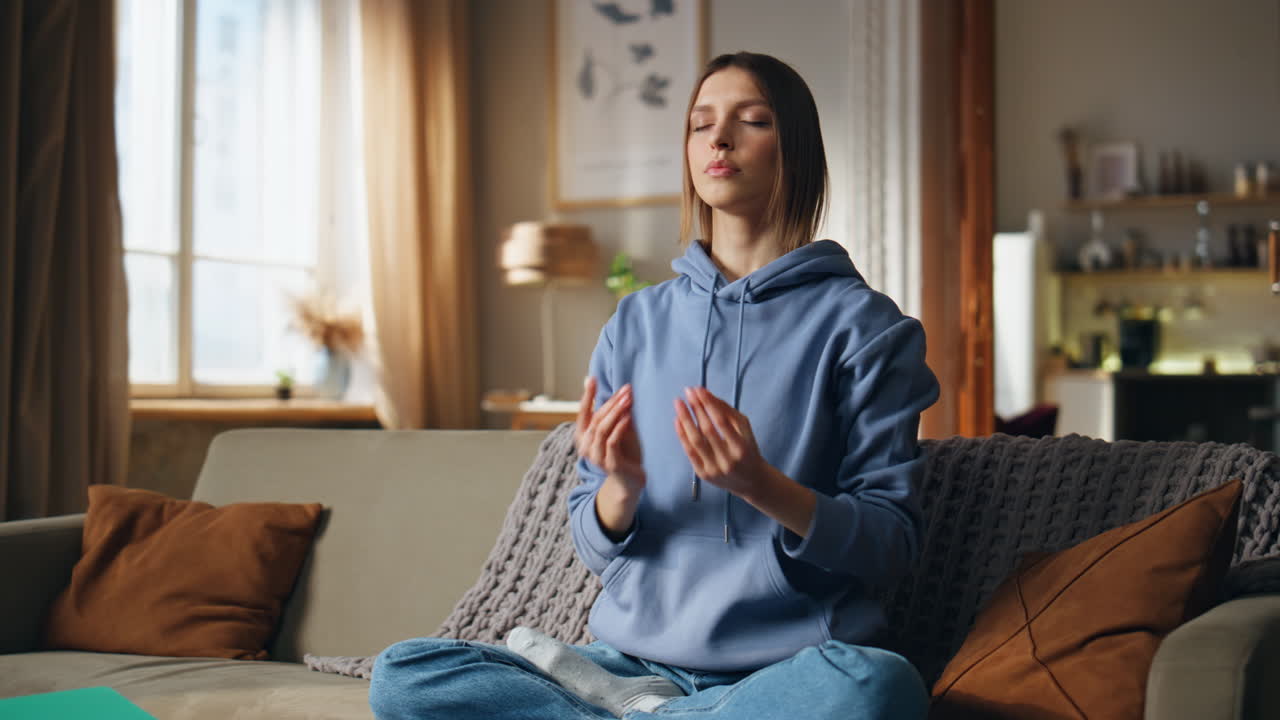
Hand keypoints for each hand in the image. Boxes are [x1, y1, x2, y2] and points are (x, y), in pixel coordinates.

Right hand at [576, 378, 644, 493]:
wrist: (630, 481)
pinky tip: (628, 416)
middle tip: (625, 389)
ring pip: (601, 429)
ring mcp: (596, 456)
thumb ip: (615, 412)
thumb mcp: (619, 429)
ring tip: (628, 399)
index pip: (583, 412)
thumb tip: (617, 390)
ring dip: (615, 412)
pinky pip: (611, 442)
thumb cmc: (624, 453)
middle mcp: (586, 446)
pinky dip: (619, 427)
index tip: (593, 379)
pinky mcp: (609, 464)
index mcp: (584, 436)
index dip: (587, 395)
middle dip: (611, 402)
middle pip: (596, 418)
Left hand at [673, 386, 770, 498]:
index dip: (709, 404)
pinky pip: (689, 452)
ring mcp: (714, 469)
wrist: (751, 481)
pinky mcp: (703, 474)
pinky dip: (682, 435)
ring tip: (679, 403)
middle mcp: (727, 461)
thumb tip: (706, 394)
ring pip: (695, 441)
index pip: (721, 422)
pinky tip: (678, 420)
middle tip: (688, 392)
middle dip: (696, 408)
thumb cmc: (747, 449)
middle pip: (707, 430)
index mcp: (741, 448)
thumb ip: (727, 411)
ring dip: (685, 419)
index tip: (699, 389)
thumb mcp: (745, 429)